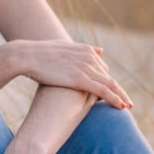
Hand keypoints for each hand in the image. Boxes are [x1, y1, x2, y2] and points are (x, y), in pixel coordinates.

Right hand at [13, 39, 132, 108]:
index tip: (113, 91)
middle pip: (109, 77)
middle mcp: (90, 57)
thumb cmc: (39, 53)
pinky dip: (115, 99)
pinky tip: (122, 107)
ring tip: (128, 106)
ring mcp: (86, 68)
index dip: (108, 81)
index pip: (102, 68)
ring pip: (110, 84)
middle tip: (127, 101)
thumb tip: (96, 51)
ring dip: (121, 96)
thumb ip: (78, 49)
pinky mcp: (80, 79)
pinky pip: (103, 91)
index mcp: (86, 50)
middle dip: (118, 90)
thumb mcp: (61, 47)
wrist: (26, 56)